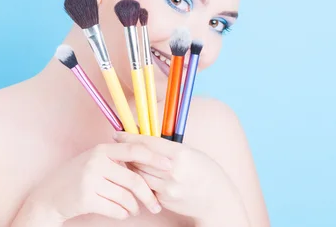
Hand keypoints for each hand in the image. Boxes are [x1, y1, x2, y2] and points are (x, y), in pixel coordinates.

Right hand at [14, 142, 164, 224]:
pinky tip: (121, 213)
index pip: (134, 150)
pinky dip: (122, 214)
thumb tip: (148, 164)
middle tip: (156, 205)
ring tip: (134, 210)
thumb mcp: (94, 161)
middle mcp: (96, 162)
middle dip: (148, 195)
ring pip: (126, 197)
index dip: (154, 158)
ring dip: (134, 207)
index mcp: (101, 150)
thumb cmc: (76, 177)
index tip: (169, 166)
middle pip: (134, 179)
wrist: (50, 195)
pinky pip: (115, 209)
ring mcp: (90, 180)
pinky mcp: (86, 198)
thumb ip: (116, 160)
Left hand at [113, 132, 248, 225]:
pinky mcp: (163, 200)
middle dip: (127, 152)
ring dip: (131, 165)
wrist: (218, 201)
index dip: (130, 137)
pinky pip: (145, 186)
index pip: (147, 143)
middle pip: (139, 158)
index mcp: (180, 154)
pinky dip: (140, 179)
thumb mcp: (191, 152)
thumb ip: (168, 147)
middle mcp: (172, 171)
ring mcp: (167, 188)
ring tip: (128, 159)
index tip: (118, 134)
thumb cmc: (206, 171)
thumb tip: (144, 136)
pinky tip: (139, 174)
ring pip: (138, 173)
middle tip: (119, 146)